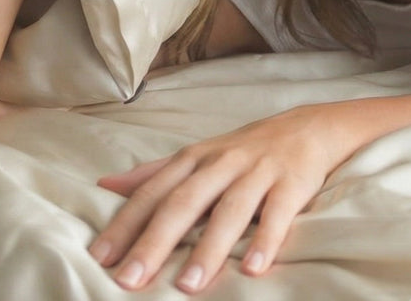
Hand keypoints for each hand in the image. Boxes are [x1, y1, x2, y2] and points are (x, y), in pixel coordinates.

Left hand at [87, 105, 364, 293]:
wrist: (311, 126)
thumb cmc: (245, 149)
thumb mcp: (197, 156)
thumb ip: (153, 174)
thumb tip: (105, 185)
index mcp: (193, 160)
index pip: (152, 194)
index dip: (124, 226)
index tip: (99, 259)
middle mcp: (221, 164)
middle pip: (183, 203)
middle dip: (154, 243)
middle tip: (129, 280)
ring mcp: (257, 173)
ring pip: (229, 211)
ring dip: (208, 249)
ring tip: (188, 286)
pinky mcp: (292, 184)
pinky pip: (277, 215)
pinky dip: (265, 241)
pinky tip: (253, 269)